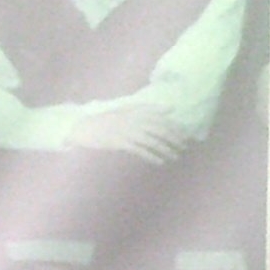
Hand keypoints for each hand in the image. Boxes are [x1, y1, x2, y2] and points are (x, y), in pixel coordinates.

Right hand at [65, 105, 191, 164]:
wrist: (85, 127)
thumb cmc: (106, 120)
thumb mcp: (127, 110)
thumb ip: (148, 108)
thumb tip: (170, 108)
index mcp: (136, 110)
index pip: (160, 117)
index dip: (174, 126)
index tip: (185, 134)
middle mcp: (134, 119)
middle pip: (160, 129)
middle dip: (174, 138)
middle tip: (184, 146)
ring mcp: (127, 131)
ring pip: (152, 141)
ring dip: (166, 149)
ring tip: (175, 156)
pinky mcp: (121, 142)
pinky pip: (140, 150)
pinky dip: (152, 156)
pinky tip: (160, 162)